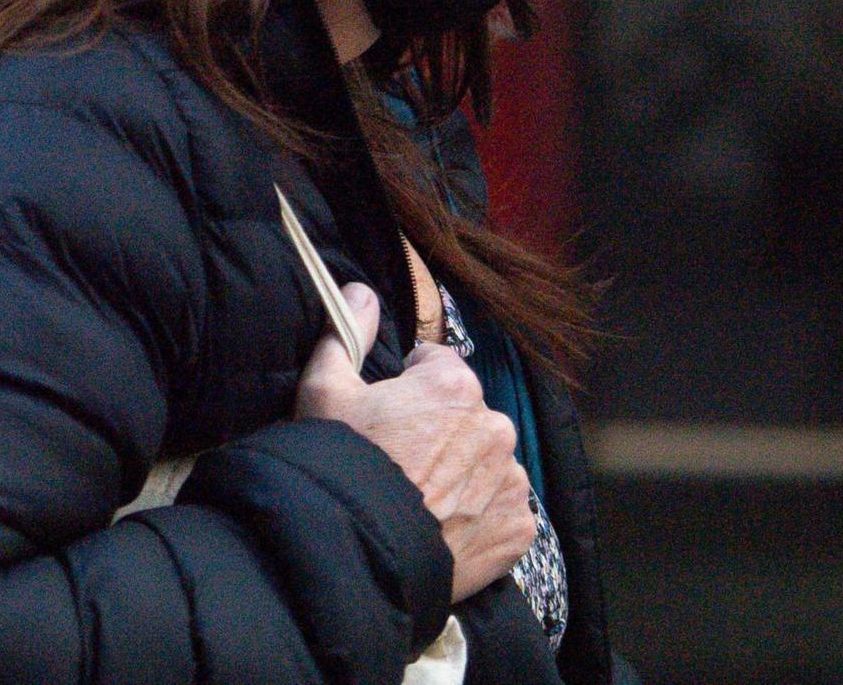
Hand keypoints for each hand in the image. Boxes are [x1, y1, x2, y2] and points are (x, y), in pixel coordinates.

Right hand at [294, 282, 536, 601]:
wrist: (357, 552)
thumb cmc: (339, 464)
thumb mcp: (324, 390)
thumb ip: (347, 331)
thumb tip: (361, 290)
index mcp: (455, 384)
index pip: (437, 367)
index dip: (406, 389)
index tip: (385, 419)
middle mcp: (496, 426)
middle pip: (467, 417)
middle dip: (440, 432)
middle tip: (399, 463)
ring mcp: (511, 481)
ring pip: (487, 465)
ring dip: (464, 475)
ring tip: (420, 500)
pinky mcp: (518, 529)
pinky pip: (502, 512)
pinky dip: (480, 518)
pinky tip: (443, 527)